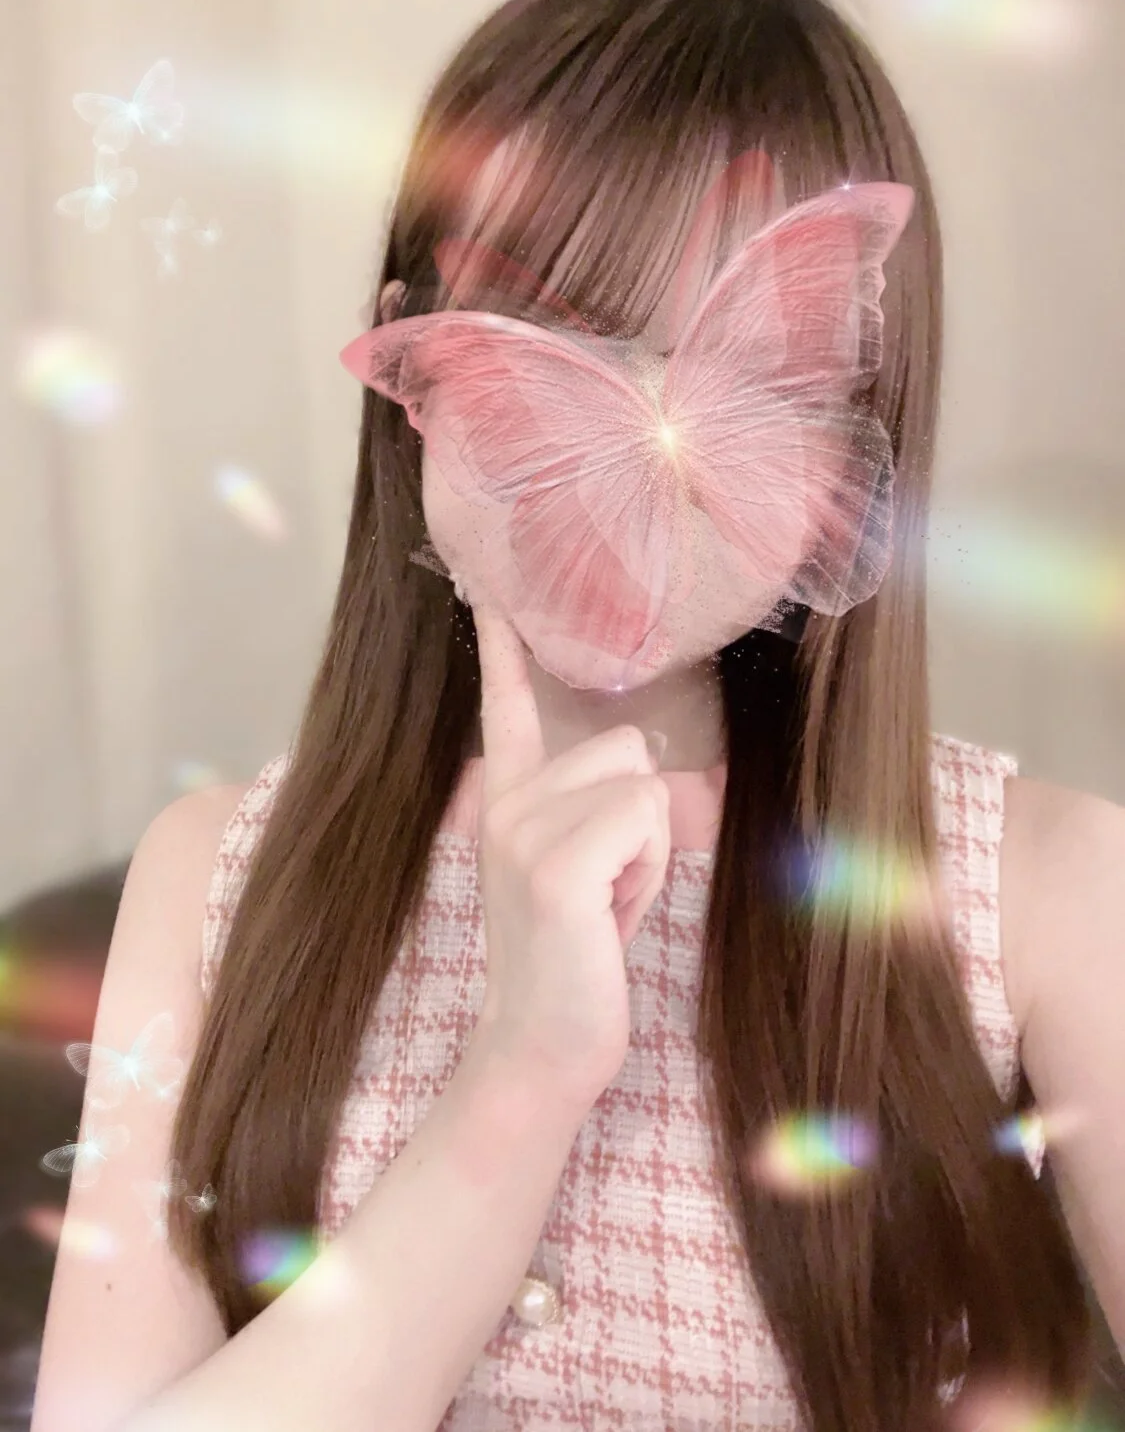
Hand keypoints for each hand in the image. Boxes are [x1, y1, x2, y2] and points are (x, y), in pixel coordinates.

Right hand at [470, 600, 671, 1104]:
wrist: (540, 1047)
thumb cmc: (575, 959)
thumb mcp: (578, 871)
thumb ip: (589, 813)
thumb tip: (641, 774)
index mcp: (508, 801)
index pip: (504, 704)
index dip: (502, 644)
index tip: (490, 585)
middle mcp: (505, 804)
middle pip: (625, 744)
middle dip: (640, 817)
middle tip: (606, 886)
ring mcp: (521, 831)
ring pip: (640, 783)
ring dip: (647, 849)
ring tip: (606, 903)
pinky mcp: (552, 864)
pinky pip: (643, 817)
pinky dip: (647, 871)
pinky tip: (610, 917)